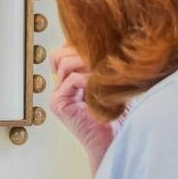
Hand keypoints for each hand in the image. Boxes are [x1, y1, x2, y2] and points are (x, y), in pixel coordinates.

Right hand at [49, 45, 122, 169]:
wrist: (116, 140)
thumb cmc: (119, 114)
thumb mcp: (112, 80)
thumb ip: (103, 63)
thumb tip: (108, 38)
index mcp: (71, 80)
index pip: (66, 51)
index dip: (80, 46)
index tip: (103, 48)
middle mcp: (61, 87)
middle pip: (60, 54)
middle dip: (82, 53)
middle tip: (104, 61)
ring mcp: (58, 96)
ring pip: (64, 63)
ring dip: (87, 64)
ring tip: (104, 74)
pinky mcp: (59, 104)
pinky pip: (71, 79)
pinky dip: (89, 79)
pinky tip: (102, 86)